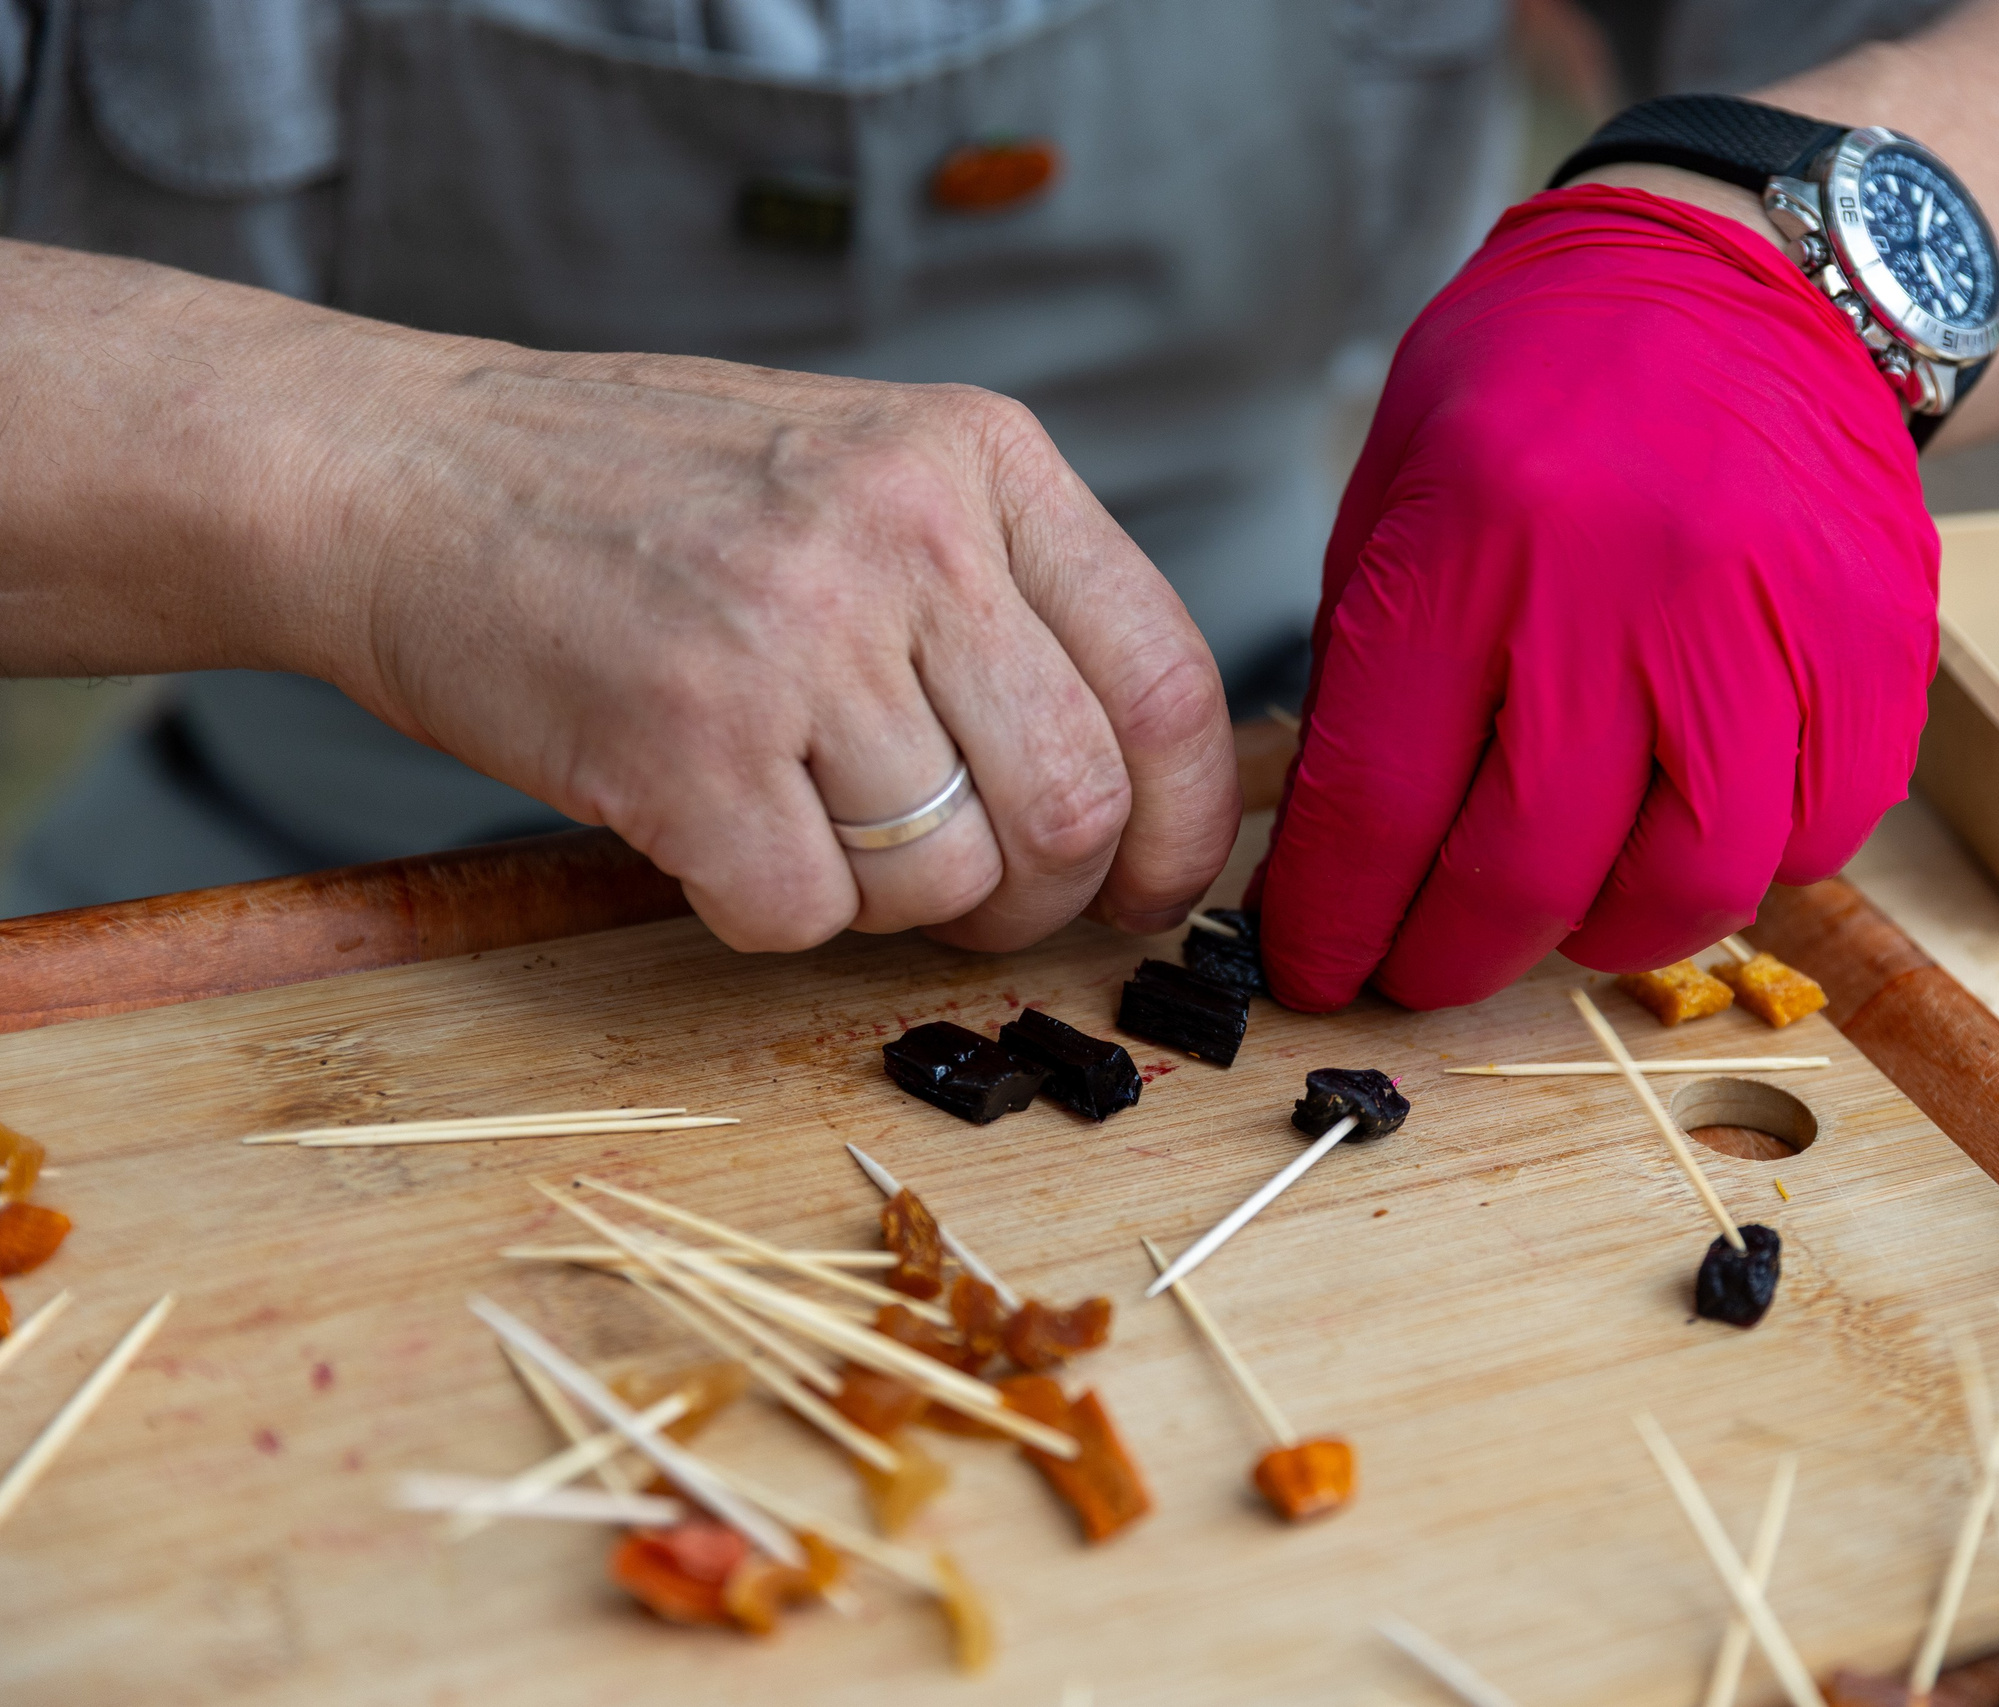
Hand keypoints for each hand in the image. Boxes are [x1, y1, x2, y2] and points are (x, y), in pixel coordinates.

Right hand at [320, 347, 1238, 952]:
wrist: (400, 471)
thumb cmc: (640, 492)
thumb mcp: (865, 469)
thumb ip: (1005, 595)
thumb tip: (1139, 783)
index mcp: (978, 458)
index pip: (1168, 681)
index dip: (1185, 826)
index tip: (1152, 889)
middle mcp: (906, 535)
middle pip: (1075, 806)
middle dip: (1039, 896)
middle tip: (972, 893)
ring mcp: (793, 636)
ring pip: (945, 879)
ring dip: (886, 900)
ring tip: (800, 816)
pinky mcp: (682, 744)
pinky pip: (802, 918)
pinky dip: (765, 911)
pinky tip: (711, 826)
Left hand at [1255, 185, 1937, 1010]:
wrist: (1743, 274)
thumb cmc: (1547, 383)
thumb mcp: (1404, 485)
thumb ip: (1379, 667)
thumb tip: (1349, 853)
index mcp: (1478, 540)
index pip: (1383, 798)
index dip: (1338, 914)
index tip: (1319, 964)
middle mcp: (1627, 589)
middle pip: (1530, 867)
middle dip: (1453, 957)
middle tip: (1421, 973)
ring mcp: (1770, 621)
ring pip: (1693, 883)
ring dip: (1607, 935)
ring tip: (1562, 912)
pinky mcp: (1877, 645)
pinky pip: (1820, 836)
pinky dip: (1747, 872)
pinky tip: (1688, 836)